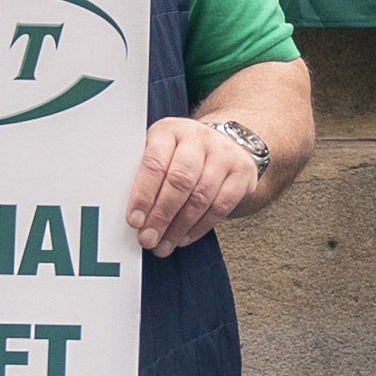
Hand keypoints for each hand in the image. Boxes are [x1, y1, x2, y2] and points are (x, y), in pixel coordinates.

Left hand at [129, 109, 266, 255]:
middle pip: (180, 181)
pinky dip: (200, 227)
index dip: (143, 195)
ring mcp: (224, 154)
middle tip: (148, 239)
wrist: (222, 143)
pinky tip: (184, 238)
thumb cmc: (179, 155)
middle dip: (162, 216)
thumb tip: (133, 216)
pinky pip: (221, 206)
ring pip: (201, 196)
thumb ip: (144, 177)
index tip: (134, 221)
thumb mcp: (159, 153)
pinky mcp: (242, 172)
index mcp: (169, 130)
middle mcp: (198, 137)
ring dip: (179, 227)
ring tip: (164, 245)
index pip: (155, 163)